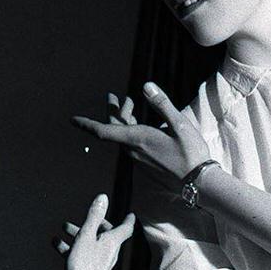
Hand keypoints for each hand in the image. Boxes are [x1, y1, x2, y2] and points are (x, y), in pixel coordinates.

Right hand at [53, 193, 133, 269]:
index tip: (131, 215)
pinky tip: (57, 243)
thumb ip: (93, 216)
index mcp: (112, 243)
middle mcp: (109, 253)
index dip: (128, 220)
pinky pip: (83, 254)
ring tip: (64, 228)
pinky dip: (72, 246)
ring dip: (79, 233)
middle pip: (107, 234)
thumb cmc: (82, 266)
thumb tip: (103, 198)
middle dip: (95, 223)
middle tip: (87, 218)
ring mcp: (100, 263)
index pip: (125, 229)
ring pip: (92, 243)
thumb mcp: (85, 235)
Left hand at [71, 84, 210, 183]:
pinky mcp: (147, 165)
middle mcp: (134, 151)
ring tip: (130, 105)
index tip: (72, 120)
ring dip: (125, 120)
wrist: (198, 183)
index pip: (103, 131)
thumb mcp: (179, 124)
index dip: (86, 124)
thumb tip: (146, 86)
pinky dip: (132, 131)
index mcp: (137, 139)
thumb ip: (161, 104)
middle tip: (112, 96)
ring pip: (124, 137)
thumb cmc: (190, 154)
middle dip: (114, 111)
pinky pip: (133, 145)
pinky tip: (143, 127)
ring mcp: (140, 160)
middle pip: (115, 129)